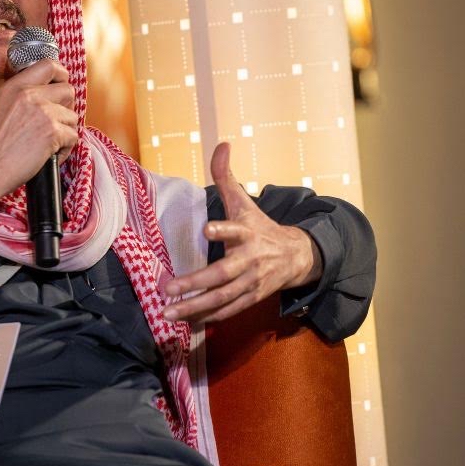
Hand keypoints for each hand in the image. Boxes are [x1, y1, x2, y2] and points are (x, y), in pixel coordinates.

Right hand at [0, 59, 77, 226]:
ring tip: (50, 144)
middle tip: (56, 123)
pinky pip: (73, 137)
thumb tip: (48, 95)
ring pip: (73, 116)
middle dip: (67, 108)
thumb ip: (23, 96)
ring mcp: (43, 112)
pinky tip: (50, 155)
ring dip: (66, 132)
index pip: (49, 65)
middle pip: (68, 90)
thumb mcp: (1, 107)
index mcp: (16, 86)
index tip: (61, 86)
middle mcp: (30, 95)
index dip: (61, 76)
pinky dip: (65, 150)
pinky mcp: (52, 132)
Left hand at [163, 142, 321, 323]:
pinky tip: (186, 321)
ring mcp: (251, 282)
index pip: (235, 229)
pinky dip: (207, 318)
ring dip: (194, 307)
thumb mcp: (245, 201)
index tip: (207, 229)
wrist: (297, 256)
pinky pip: (227, 311)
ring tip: (167, 313)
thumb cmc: (260, 226)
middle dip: (194, 282)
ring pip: (221, 298)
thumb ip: (227, 176)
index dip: (223, 230)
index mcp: (247, 232)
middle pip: (221, 274)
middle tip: (168, 288)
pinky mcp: (251, 299)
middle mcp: (249, 259)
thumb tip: (222, 144)